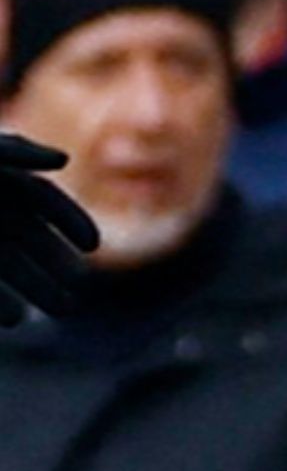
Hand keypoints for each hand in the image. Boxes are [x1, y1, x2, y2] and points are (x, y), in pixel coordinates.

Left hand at [0, 132, 95, 326]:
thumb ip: (17, 151)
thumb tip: (62, 161)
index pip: (40, 199)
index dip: (70, 220)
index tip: (93, 246)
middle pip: (27, 240)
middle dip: (54, 268)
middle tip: (77, 293)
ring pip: (6, 267)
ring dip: (32, 289)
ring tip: (60, 310)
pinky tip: (14, 319)